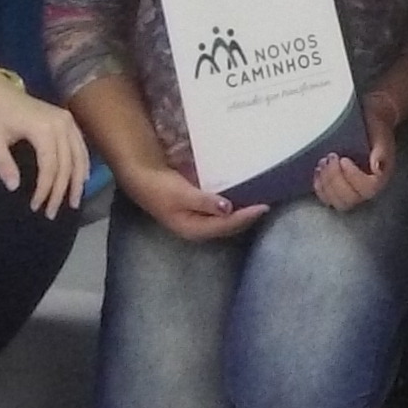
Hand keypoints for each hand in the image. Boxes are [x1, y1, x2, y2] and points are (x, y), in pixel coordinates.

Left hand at [0, 79, 88, 218]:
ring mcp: (68, 121)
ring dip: (77, 182)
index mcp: (43, 128)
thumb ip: (3, 164)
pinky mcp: (69, 121)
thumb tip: (14, 188)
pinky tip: (82, 180)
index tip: (35, 206)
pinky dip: (83, 165)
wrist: (0, 92)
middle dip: (60, 191)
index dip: (45, 189)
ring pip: (79, 157)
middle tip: (52, 213)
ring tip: (73, 202)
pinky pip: (81, 147)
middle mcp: (62, 124)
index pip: (50, 166)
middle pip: (67, 164)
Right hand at [119, 161, 267, 242]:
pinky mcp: (197, 210)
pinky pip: (220, 212)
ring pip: (226, 221)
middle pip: (228, 227)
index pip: (226, 226)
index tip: (263, 206)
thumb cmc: (159, 187)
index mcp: (193, 229)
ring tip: (258, 202)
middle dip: (247, 218)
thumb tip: (228, 209)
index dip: (246, 217)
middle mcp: (197, 228)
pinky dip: (232, 206)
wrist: (140, 178)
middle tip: (266, 204)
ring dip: (242, 214)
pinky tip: (241, 198)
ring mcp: (197, 220)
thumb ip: (205, 202)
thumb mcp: (181, 194)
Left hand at [314, 90, 406, 209]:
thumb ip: (381, 151)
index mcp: (381, 178)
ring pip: (337, 202)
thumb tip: (376, 167)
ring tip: (323, 162)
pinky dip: (319, 187)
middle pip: (350, 199)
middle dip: (335, 180)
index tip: (343, 159)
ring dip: (326, 184)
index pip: (368, 189)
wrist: (370, 122)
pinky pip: (327, 199)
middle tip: (331, 157)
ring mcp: (352, 191)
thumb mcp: (381, 134)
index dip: (353, 178)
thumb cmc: (376, 127)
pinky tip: (317, 171)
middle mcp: (368, 189)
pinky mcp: (339, 190)